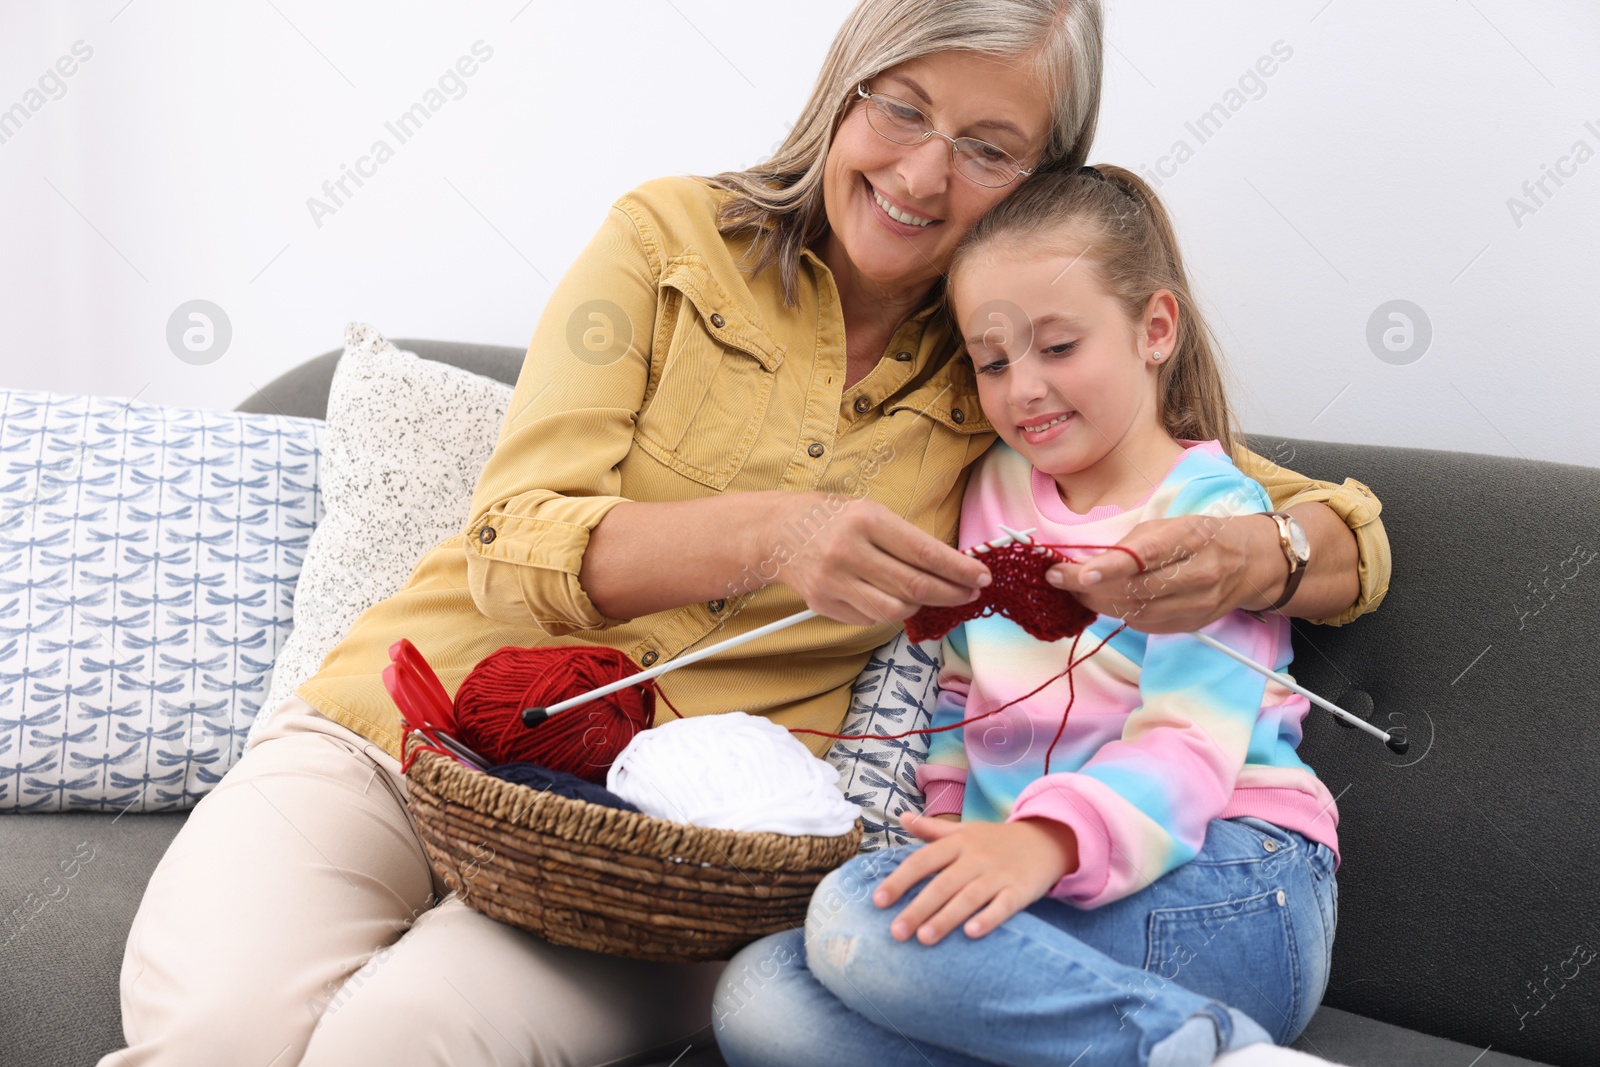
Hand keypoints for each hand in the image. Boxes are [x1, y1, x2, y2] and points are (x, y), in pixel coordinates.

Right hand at [770, 492, 990, 626]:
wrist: (777, 532)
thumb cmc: (832, 518)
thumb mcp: (870, 511)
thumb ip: (906, 539)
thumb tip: (952, 567)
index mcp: (867, 520)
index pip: (925, 553)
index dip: (959, 569)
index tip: (981, 576)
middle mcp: (849, 551)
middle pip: (915, 586)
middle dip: (951, 593)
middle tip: (970, 593)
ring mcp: (834, 581)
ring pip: (895, 610)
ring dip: (920, 607)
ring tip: (928, 595)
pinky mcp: (824, 603)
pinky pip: (870, 619)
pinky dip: (888, 612)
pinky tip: (891, 597)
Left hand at [872, 811, 1077, 944]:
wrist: (1045, 841)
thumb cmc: (995, 841)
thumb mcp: (964, 831)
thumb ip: (932, 829)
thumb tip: (902, 817)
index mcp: (957, 842)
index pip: (922, 861)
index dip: (899, 880)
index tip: (878, 902)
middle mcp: (976, 857)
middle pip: (942, 884)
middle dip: (918, 908)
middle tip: (896, 933)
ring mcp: (999, 874)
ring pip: (969, 897)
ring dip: (946, 918)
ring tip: (924, 939)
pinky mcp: (1020, 890)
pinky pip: (1003, 906)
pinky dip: (988, 918)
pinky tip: (971, 933)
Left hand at [1047, 513, 1284, 632]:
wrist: (1248, 563)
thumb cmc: (1199, 537)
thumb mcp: (1169, 525)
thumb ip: (1131, 544)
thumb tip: (1086, 561)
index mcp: (1190, 539)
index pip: (1145, 556)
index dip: (1109, 567)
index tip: (1078, 573)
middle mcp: (1197, 574)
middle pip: (1135, 589)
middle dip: (1089, 588)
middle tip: (1060, 579)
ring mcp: (1195, 605)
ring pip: (1136, 612)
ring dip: (1097, 603)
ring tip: (1075, 591)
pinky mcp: (1189, 624)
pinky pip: (1144, 625)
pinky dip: (1118, 614)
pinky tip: (1103, 602)